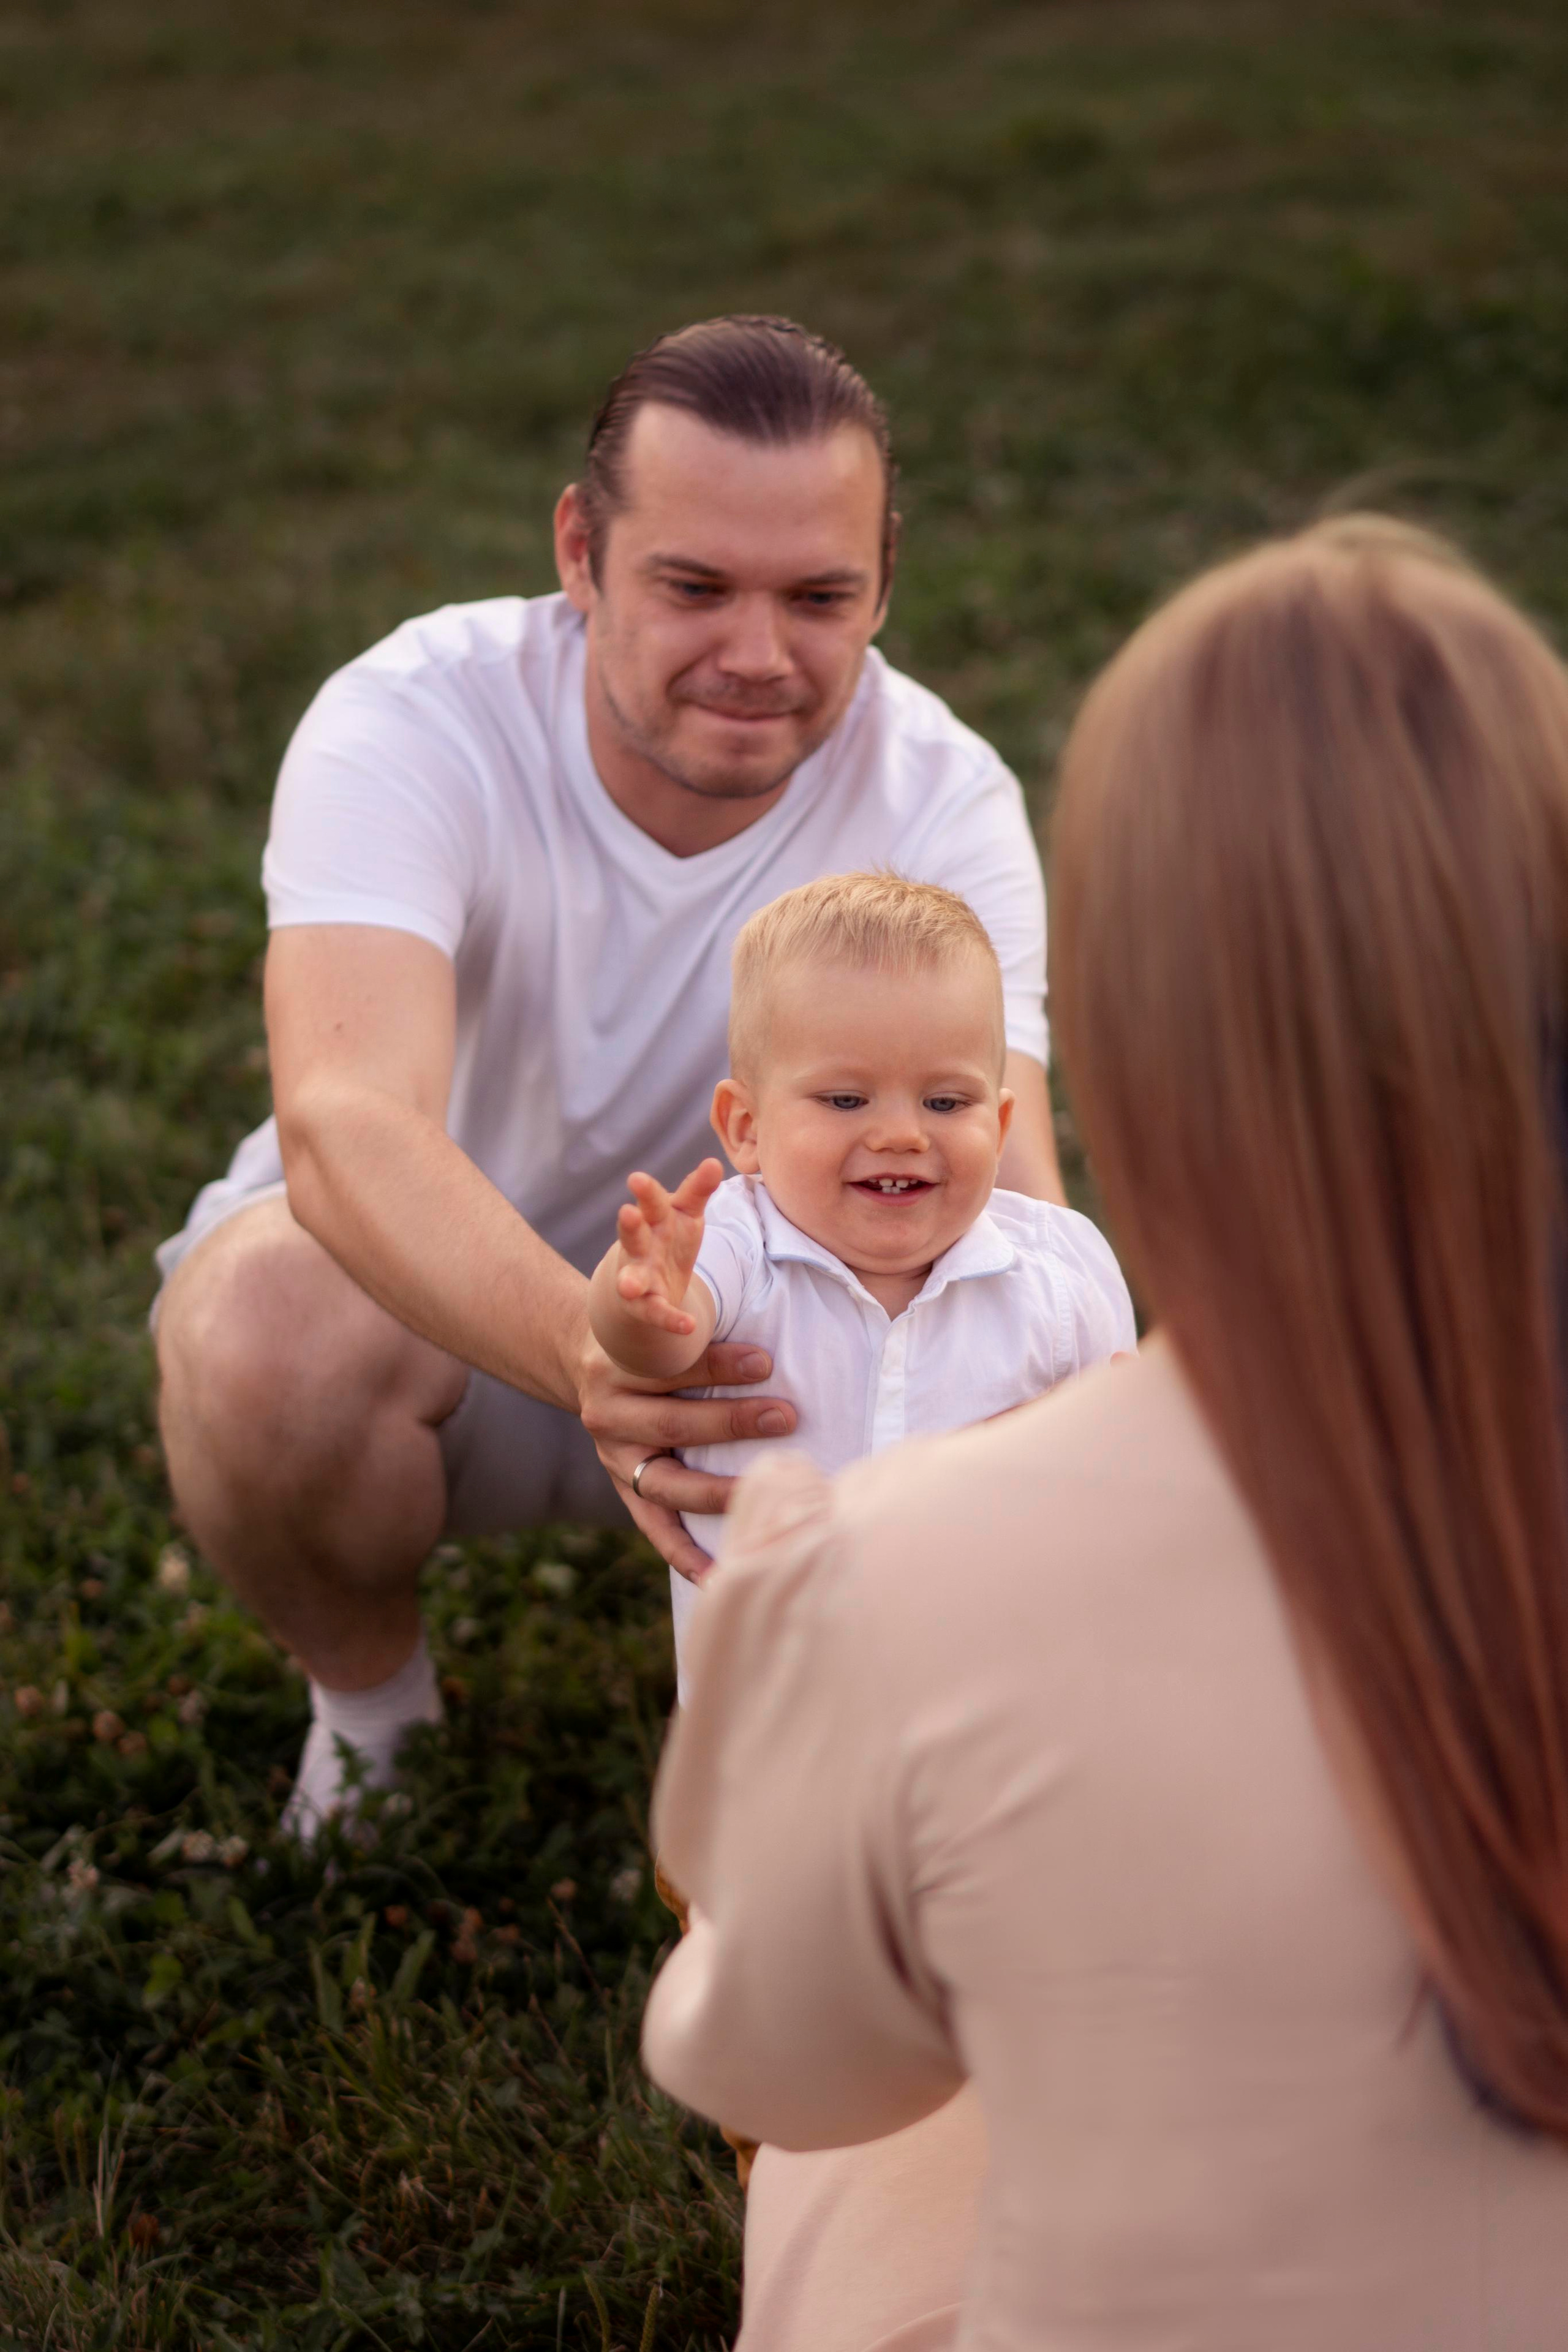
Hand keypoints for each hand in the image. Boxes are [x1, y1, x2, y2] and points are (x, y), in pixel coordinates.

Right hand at [576, 1331, 796, 1582]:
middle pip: (674, 1423)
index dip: (719, 1365)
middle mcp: (608, 1413)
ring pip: (667, 1483)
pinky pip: (653, 1528)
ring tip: (766, 1489)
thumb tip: (763, 1330)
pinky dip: (684, 1555)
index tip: (766, 1362)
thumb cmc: (646, 1337)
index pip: (671, 1368)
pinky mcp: (623, 1489)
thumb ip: (694, 1325)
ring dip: (720, 1490)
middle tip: (786, 1417)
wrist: (587, 1358)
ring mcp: (614, 1458)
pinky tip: (718, 1575)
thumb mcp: (655, 1322)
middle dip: (733, 1422)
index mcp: (617, 1366)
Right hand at [613, 1158, 723, 1335]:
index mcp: (654, 1219)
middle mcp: (641, 1245)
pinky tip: (688, 1325)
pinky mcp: (646, 1305)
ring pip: (632, 1276)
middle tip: (627, 1213)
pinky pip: (656, 1313)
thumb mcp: (685, 1213)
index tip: (637, 1179)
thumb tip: (713, 1162)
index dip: (646, 1192)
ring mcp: (639, 1275)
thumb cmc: (669, 1237)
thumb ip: (697, 1190)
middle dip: (630, 1225)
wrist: (648, 1283)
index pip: (652, 1202)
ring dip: (630, 1280)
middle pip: (634, 1233)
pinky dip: (670, 1319)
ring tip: (628, 1286)